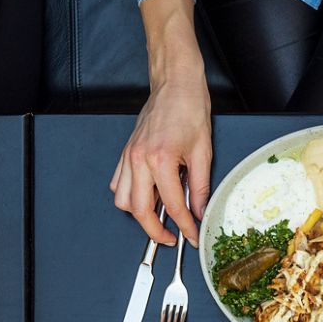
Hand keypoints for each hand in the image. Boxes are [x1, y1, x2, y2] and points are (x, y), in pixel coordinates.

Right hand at [111, 76, 211, 247]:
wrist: (174, 84)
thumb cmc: (189, 108)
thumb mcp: (203, 151)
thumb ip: (200, 186)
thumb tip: (199, 211)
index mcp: (161, 159)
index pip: (172, 205)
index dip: (184, 226)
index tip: (191, 236)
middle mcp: (139, 159)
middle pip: (139, 210)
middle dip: (155, 231)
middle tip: (170, 237)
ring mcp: (128, 156)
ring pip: (123, 200)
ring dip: (139, 214)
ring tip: (159, 215)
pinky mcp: (125, 153)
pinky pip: (118, 184)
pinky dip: (130, 196)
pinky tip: (148, 194)